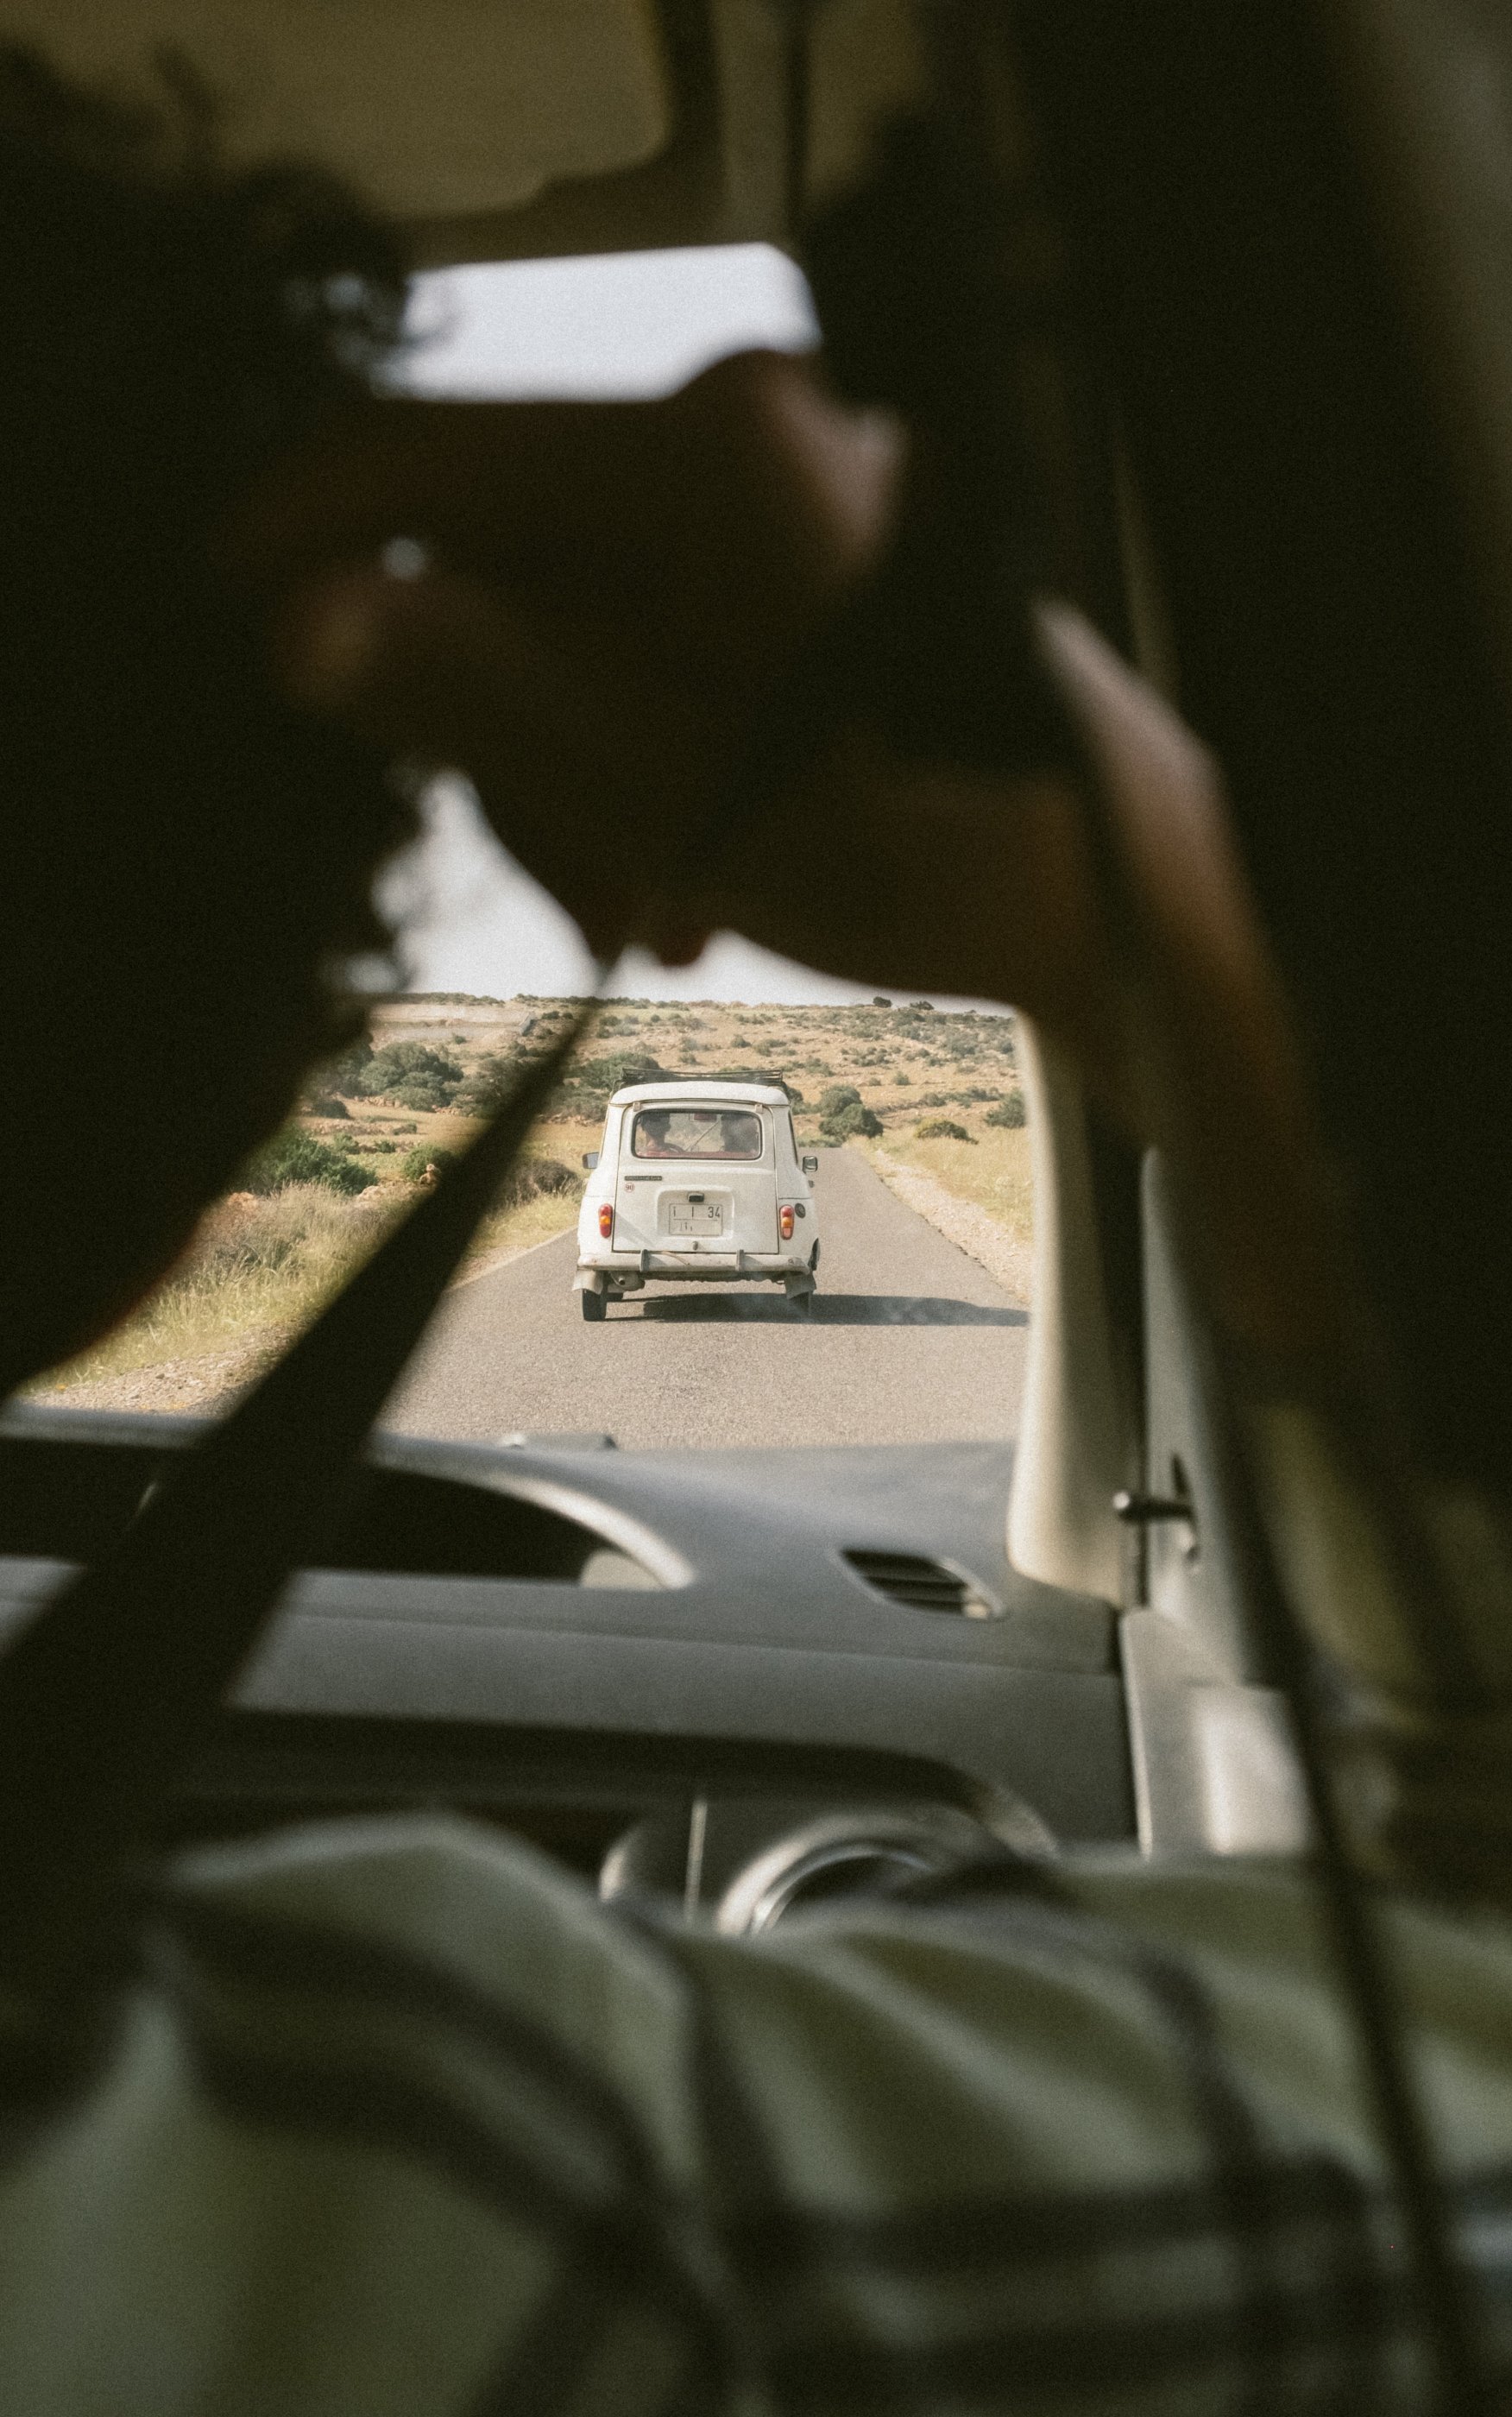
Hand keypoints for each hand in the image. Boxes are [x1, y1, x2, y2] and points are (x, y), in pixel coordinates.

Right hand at [231, 350, 1107, 1036]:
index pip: (432, 459)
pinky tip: (693, 866)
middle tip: (591, 900)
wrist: (1100, 876)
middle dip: (513, 748)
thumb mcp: (668, 791)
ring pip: (567, 621)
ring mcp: (770, 481)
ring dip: (580, 780)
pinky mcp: (791, 536)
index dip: (306, 537)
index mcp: (703, 458)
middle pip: (500, 570)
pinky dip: (637, 749)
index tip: (231, 612)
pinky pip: (645, 628)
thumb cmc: (927, 840)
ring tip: (664, 912)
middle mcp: (737, 430)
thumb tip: (300, 621)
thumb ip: (478, 691)